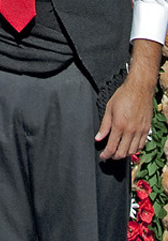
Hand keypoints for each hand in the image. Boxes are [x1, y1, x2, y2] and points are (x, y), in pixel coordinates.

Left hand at [95, 39, 159, 159]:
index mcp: (119, 125)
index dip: (106, 155)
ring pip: (132, 152)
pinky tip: (130, 147)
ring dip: (124, 154)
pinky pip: (141, 145)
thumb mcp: (109, 108)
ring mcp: (140, 131)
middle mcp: (130, 131)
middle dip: (114, 157)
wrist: (139, 88)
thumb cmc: (124, 95)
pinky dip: (135, 149)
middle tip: (110, 155)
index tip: (103, 156)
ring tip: (119, 152)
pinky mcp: (147, 129)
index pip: (111, 147)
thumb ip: (104, 125)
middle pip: (122, 153)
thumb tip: (98, 138)